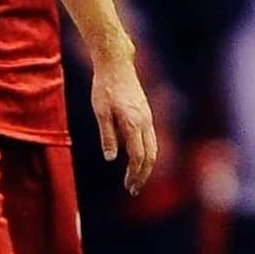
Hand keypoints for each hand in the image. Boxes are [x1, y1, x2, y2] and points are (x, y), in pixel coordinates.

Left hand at [91, 50, 156, 194]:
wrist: (116, 64)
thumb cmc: (105, 86)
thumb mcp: (100, 111)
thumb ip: (108, 136)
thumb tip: (112, 158)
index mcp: (133, 123)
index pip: (138, 156)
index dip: (134, 174)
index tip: (128, 186)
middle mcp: (145, 122)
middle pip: (151, 156)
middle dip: (143, 175)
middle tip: (133, 189)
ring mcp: (148, 117)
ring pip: (154, 148)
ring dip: (147, 166)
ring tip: (136, 178)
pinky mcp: (146, 113)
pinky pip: (151, 138)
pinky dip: (147, 153)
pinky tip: (137, 158)